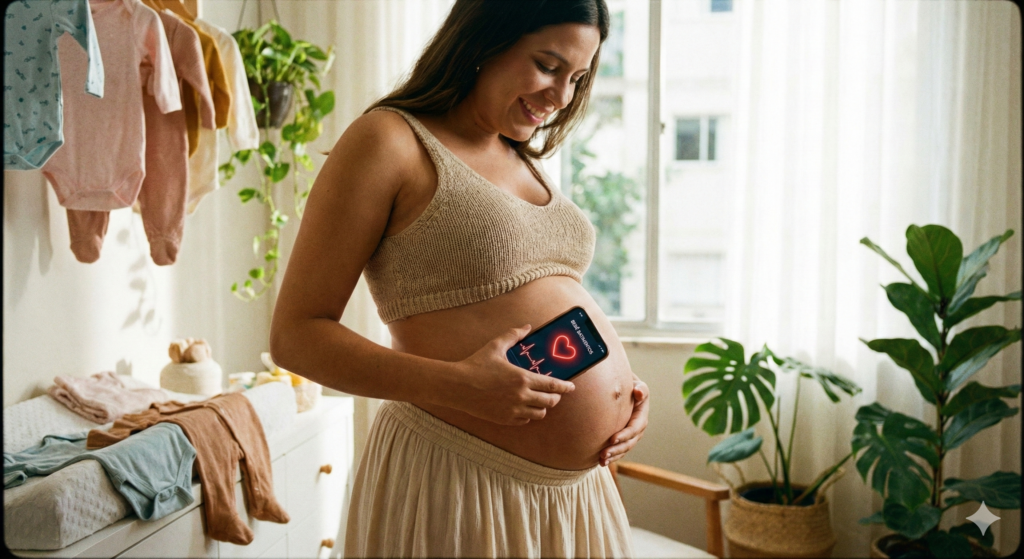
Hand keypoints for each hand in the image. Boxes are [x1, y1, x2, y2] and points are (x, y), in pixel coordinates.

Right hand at [451, 324, 575, 425]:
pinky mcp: (504, 419)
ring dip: (542, 407)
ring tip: (539, 401)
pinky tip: (524, 408)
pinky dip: (528, 415)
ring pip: (538, 413)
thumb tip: (526, 327)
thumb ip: (513, 336)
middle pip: (549, 402)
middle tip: (554, 393)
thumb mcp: (495, 347)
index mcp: (523, 378)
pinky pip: (524, 421)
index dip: (565, 387)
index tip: (571, 387)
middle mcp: (521, 396)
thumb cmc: (476, 365)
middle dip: (555, 397)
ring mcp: (513, 410)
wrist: (457, 386)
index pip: (552, 385)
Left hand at [599, 377, 648, 466]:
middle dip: (616, 450)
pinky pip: (619, 450)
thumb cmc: (629, 385)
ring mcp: (631, 435)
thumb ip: (640, 389)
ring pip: (623, 449)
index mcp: (641, 416)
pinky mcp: (623, 438)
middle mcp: (638, 428)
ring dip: (613, 456)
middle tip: (603, 454)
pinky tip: (601, 463)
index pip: (634, 428)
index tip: (611, 439)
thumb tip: (638, 393)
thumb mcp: (637, 384)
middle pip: (629, 443)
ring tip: (601, 462)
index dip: (624, 435)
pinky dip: (612, 457)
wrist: (624, 389)